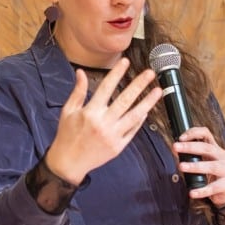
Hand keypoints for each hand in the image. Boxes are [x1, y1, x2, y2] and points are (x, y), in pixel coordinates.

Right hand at [44, 58, 161, 183]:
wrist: (69, 163)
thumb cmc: (67, 135)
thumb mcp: (68, 111)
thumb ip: (78, 91)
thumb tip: (81, 73)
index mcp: (90, 112)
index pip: (106, 88)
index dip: (117, 73)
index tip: (126, 62)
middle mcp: (103, 123)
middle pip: (125, 100)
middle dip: (139, 85)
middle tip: (150, 73)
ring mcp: (113, 136)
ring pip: (134, 116)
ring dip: (147, 103)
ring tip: (158, 91)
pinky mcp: (118, 146)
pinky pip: (133, 131)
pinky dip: (140, 120)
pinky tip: (146, 111)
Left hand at [173, 127, 224, 205]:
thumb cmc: (212, 175)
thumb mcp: (203, 162)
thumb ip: (191, 156)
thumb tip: (175, 150)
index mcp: (215, 148)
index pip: (206, 134)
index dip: (194, 133)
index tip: (180, 138)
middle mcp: (222, 157)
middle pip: (207, 148)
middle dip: (190, 147)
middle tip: (175, 147)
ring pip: (212, 166)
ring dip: (195, 166)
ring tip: (181, 167)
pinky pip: (213, 187)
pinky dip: (202, 190)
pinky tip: (192, 193)